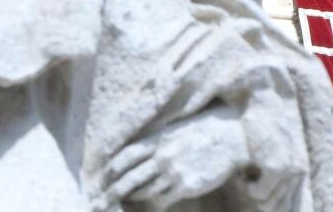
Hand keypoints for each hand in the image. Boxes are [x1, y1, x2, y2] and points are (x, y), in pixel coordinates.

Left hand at [103, 105, 248, 210]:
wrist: (233, 137)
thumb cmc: (204, 129)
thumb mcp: (176, 127)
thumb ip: (157, 139)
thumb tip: (138, 152)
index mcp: (158, 138)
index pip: (125, 156)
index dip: (111, 169)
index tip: (104, 178)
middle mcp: (162, 154)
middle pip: (129, 177)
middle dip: (112, 191)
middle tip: (100, 202)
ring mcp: (174, 171)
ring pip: (144, 190)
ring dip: (132, 197)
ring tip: (123, 201)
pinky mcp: (186, 185)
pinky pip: (162, 199)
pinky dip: (154, 204)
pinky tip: (151, 205)